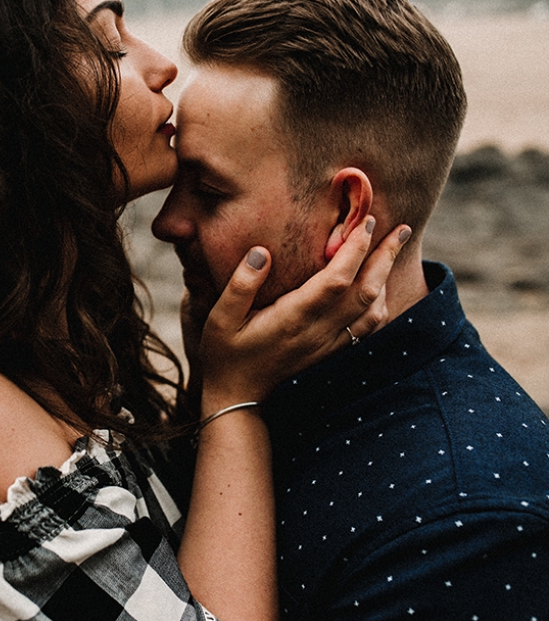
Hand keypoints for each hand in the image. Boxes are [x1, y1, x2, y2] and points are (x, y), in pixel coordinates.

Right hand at [198, 217, 410, 411]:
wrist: (239, 398)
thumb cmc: (225, 354)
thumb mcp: (220, 318)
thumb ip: (240, 285)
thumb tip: (261, 252)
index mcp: (292, 318)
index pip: (336, 280)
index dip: (355, 250)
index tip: (365, 222)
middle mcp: (317, 332)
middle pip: (365, 292)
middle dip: (384, 257)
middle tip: (400, 228)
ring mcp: (328, 345)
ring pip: (373, 311)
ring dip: (387, 278)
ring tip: (393, 250)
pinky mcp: (331, 353)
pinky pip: (368, 328)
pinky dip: (380, 303)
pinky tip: (379, 286)